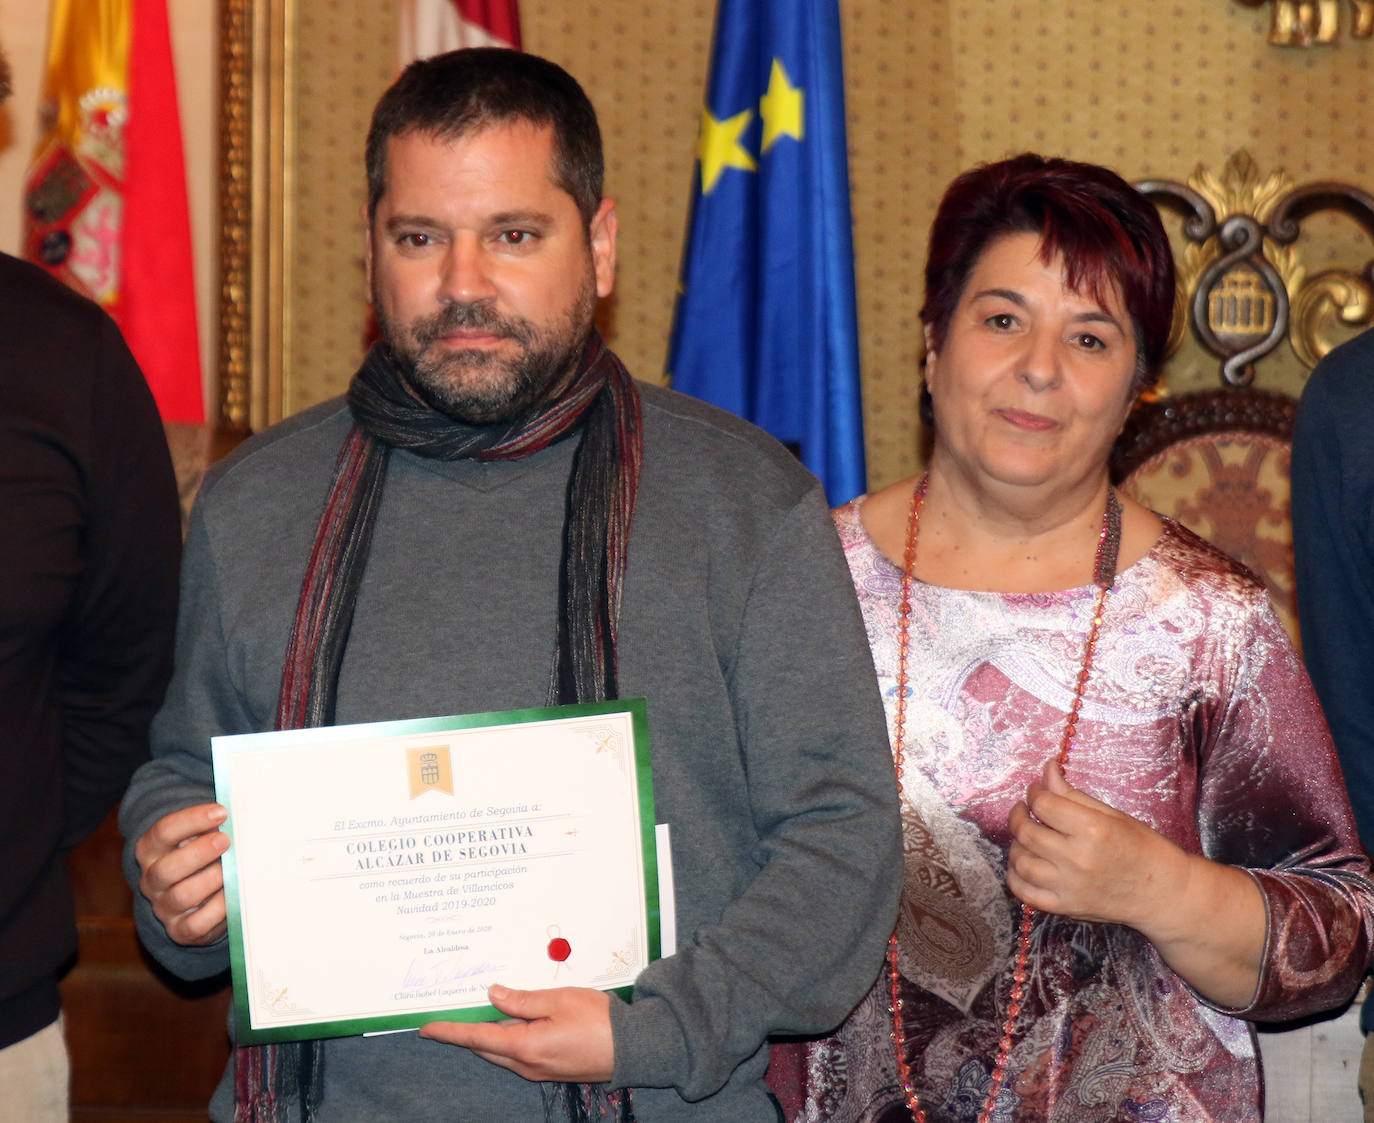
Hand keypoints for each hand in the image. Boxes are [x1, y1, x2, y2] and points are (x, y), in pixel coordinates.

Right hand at [133, 802, 230, 945]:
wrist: (191, 898)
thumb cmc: (201, 857)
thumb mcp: (198, 837)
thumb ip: (210, 827)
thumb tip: (235, 817)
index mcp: (150, 850)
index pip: (163, 832)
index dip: (192, 819)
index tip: (222, 812)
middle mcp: (152, 880)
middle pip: (166, 869)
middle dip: (199, 853)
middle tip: (226, 841)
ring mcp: (164, 907)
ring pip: (182, 896)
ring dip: (212, 880)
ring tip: (233, 870)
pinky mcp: (180, 930)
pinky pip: (197, 924)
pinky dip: (218, 909)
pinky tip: (233, 895)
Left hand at [420, 985, 613, 1082]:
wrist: (633, 1048)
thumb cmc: (599, 1021)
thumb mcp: (559, 999)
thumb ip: (522, 999)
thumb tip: (493, 995)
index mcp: (525, 1047)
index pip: (477, 1038)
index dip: (450, 1032)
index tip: (427, 1029)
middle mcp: (527, 1065)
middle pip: (486, 1047)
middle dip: (467, 1032)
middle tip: (451, 1014)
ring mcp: (538, 1070)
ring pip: (502, 1051)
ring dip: (489, 1034)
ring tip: (480, 1013)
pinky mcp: (550, 1069)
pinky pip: (519, 1054)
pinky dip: (508, 1039)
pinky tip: (514, 1022)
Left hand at [1005, 758, 1186, 929]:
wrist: (1163, 893)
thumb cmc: (1143, 849)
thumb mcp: (1113, 815)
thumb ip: (1073, 794)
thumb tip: (1047, 769)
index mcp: (1094, 830)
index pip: (1044, 804)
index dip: (1034, 792)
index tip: (1036, 791)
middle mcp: (1078, 859)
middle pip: (1027, 833)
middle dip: (1018, 816)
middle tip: (1023, 810)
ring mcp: (1070, 887)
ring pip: (1020, 862)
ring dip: (1016, 845)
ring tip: (1025, 837)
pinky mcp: (1066, 907)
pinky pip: (1025, 893)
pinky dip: (1015, 877)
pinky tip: (1023, 864)